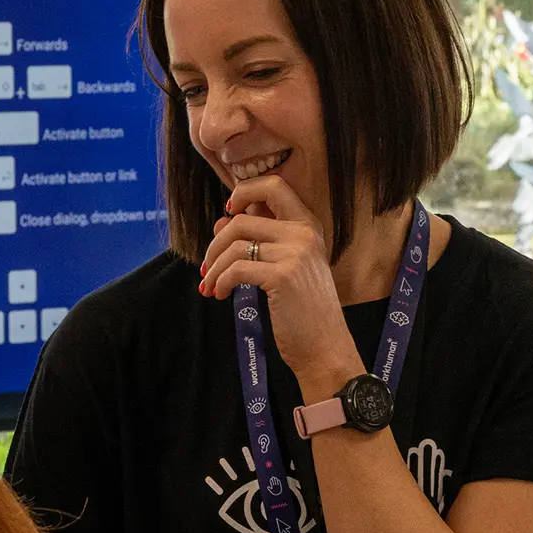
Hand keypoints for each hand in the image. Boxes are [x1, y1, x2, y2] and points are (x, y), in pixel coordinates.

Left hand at [198, 175, 362, 399]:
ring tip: (210, 286)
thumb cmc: (304, 310)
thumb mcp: (285, 268)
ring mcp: (295, 253)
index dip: (244, 192)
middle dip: (215, 244)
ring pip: (234, 245)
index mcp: (308, 226)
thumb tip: (220, 223)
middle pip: (242, 220)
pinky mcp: (283, 276)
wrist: (325, 347)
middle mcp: (304, 233)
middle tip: (207, 267)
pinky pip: (236, 269)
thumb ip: (258, 241)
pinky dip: (221, 281)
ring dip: (214, 267)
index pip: (274, 185)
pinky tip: (219, 295)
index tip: (228, 213)